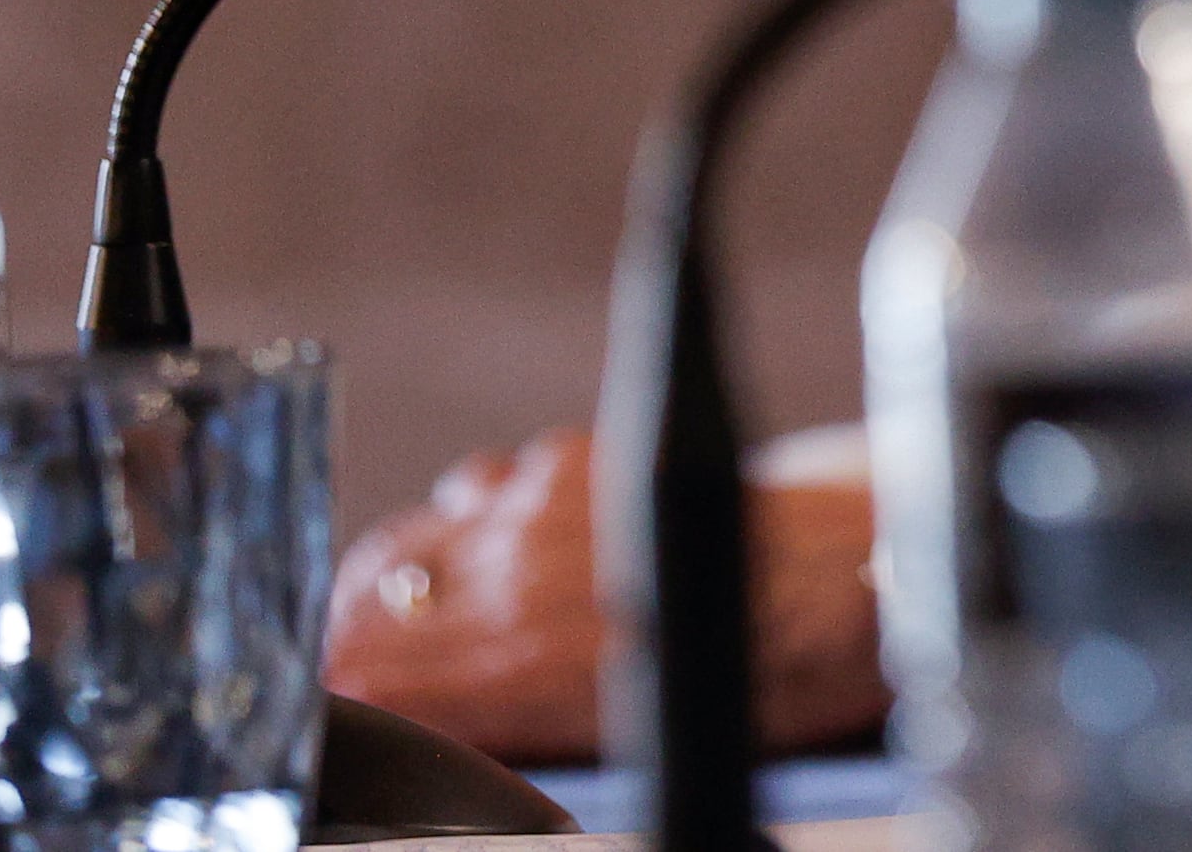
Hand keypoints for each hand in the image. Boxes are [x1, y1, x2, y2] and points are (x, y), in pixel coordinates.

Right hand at [323, 427, 886, 764]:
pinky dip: (489, 513)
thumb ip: (504, 716)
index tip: (342, 701)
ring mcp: (543, 501)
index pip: (359, 666)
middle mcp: (512, 570)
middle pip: (370, 590)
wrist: (852, 583)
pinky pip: (492, 482)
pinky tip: (521, 539)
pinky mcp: (584, 455)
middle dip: (362, 625)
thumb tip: (445, 720)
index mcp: (509, 659)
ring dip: (419, 566)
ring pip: (423, 530)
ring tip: (442, 599)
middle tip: (374, 655)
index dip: (339, 687)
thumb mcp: (606, 735)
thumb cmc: (749, 683)